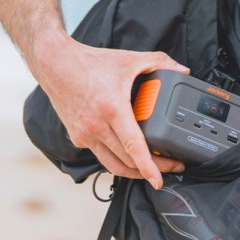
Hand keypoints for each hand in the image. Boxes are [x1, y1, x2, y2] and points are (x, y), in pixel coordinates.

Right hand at [34, 34, 188, 188]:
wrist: (56, 65)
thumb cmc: (91, 63)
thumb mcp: (131, 59)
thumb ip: (161, 62)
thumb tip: (183, 70)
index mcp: (113, 109)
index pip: (133, 146)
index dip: (148, 167)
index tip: (159, 180)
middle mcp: (97, 126)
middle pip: (127, 162)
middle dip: (151, 170)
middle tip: (172, 168)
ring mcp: (85, 135)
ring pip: (112, 166)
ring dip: (134, 172)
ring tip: (153, 170)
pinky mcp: (78, 138)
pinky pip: (101, 156)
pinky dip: (117, 160)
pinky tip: (130, 156)